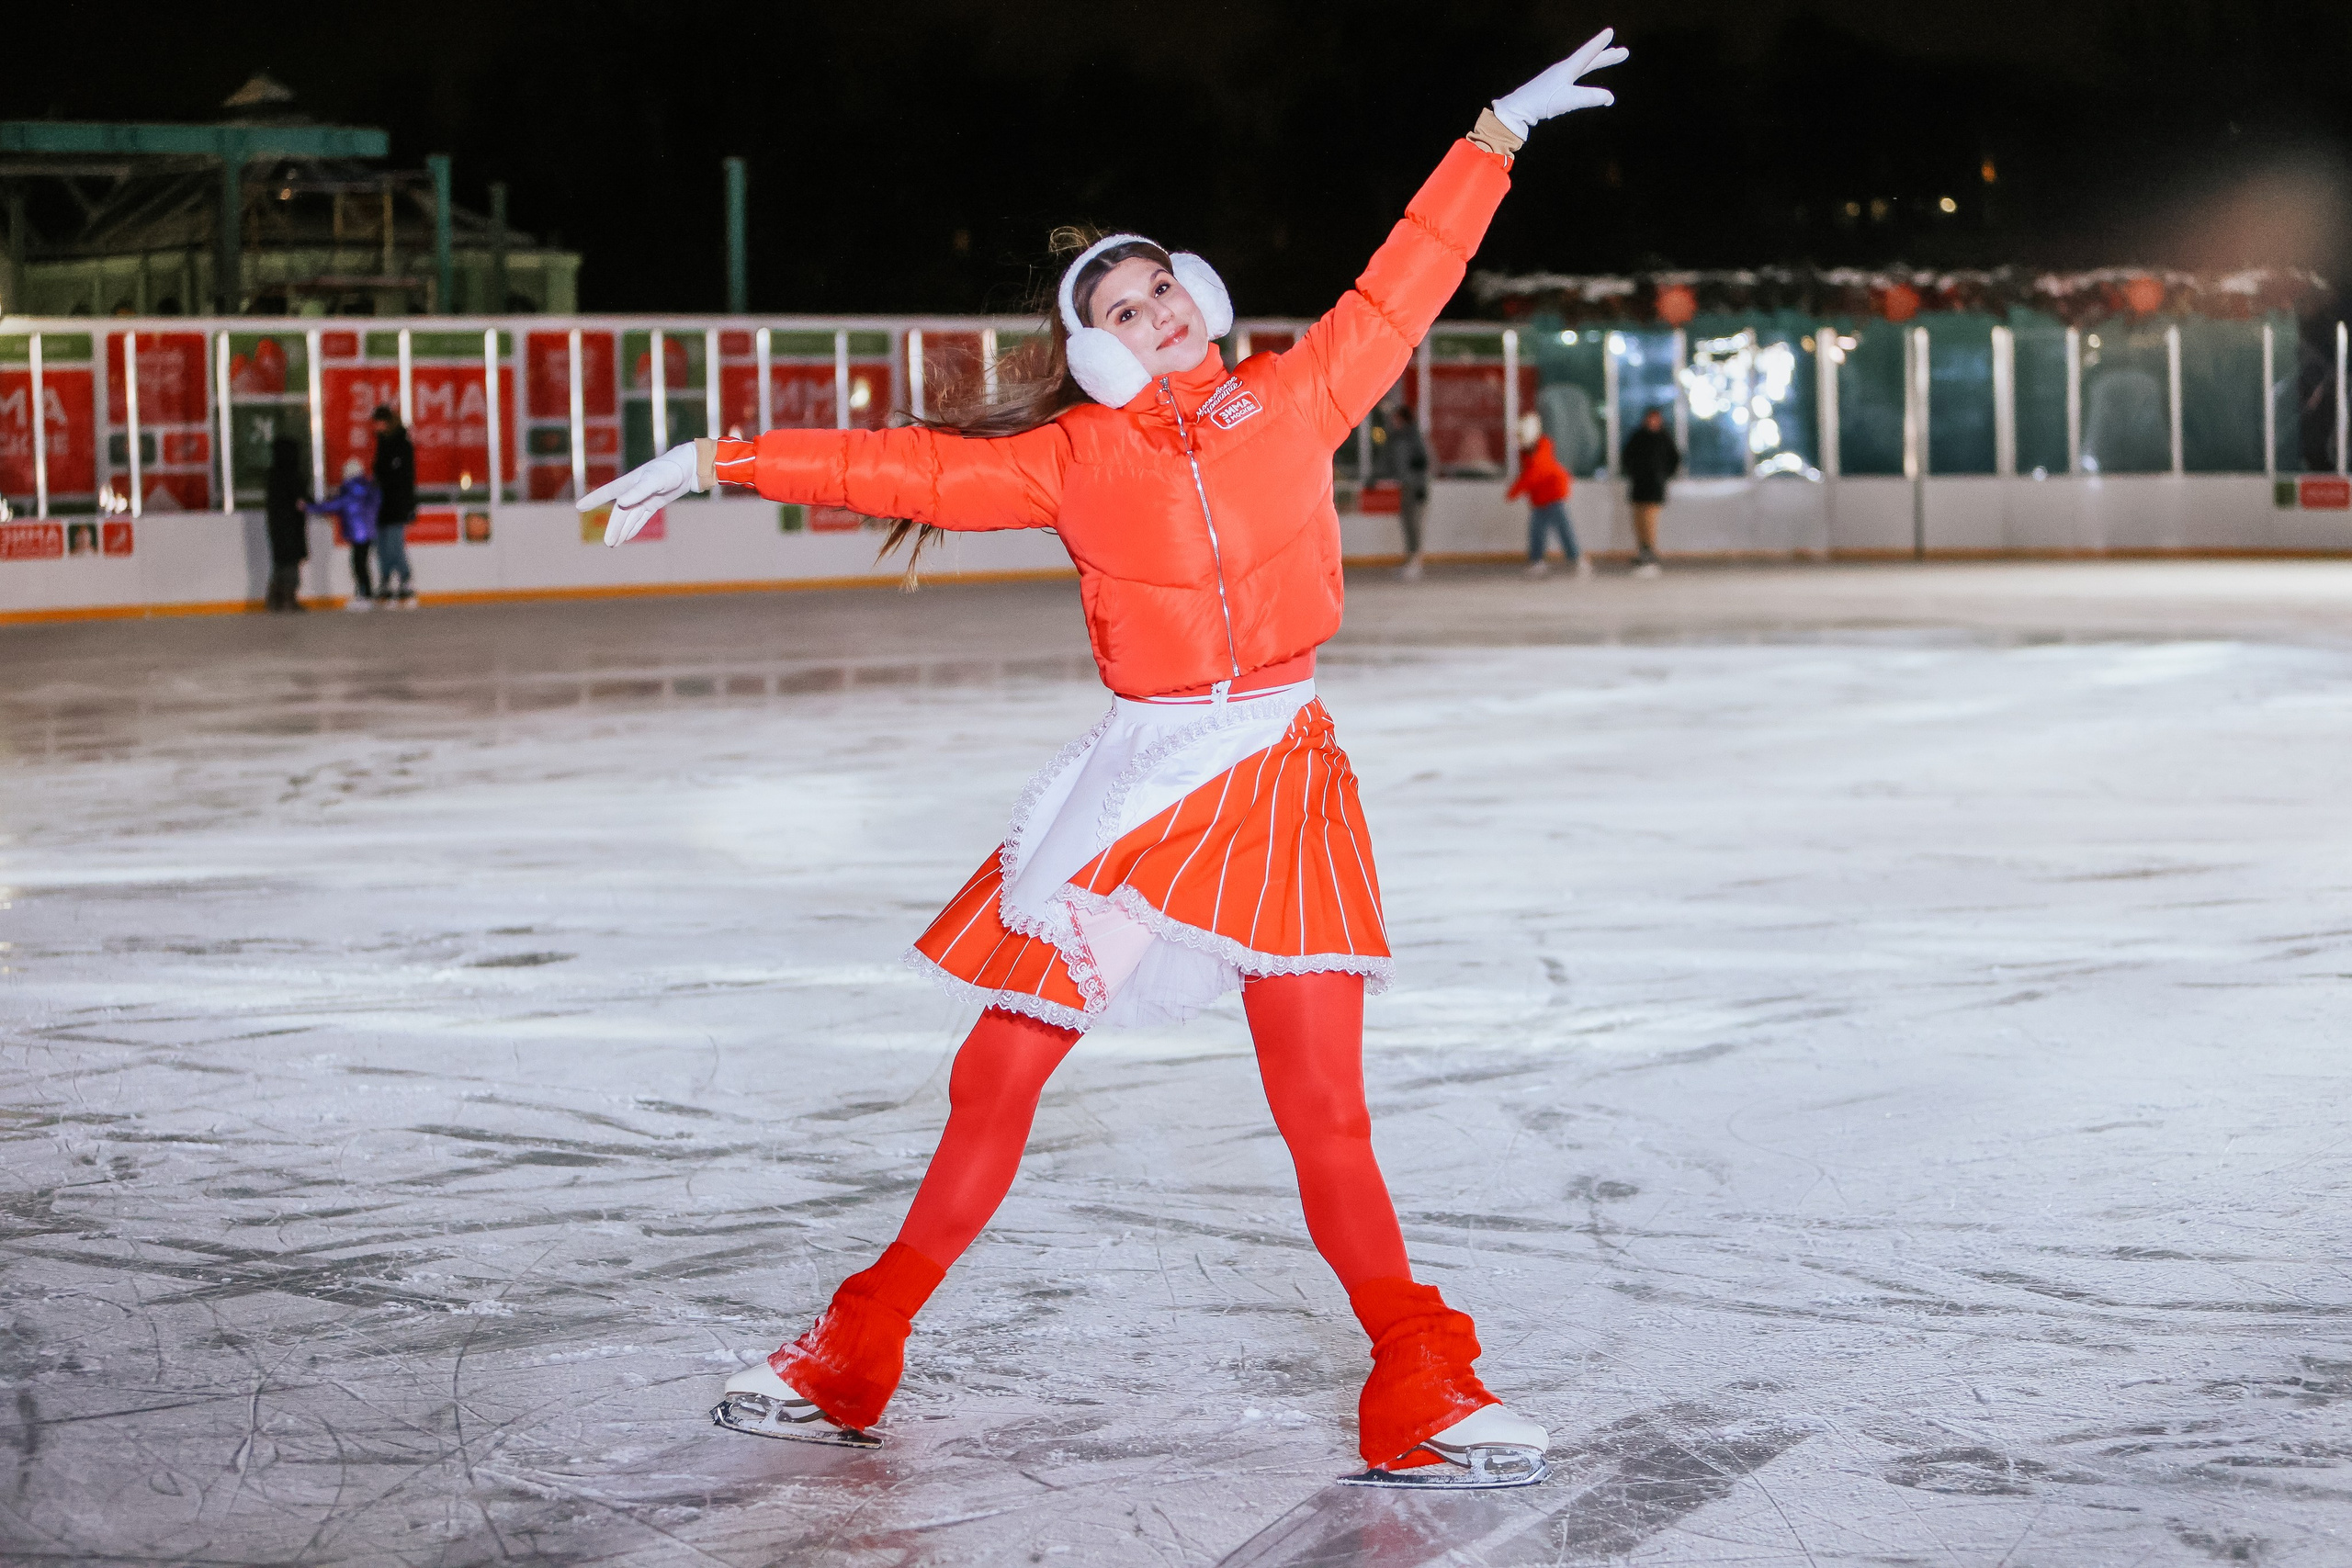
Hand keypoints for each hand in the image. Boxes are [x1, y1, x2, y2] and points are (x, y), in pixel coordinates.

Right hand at [579, 442, 702, 545]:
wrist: (687, 468)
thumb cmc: (670, 470)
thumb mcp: (654, 481)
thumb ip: (638, 491)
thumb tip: (621, 503)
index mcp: (629, 483)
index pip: (607, 493)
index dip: (593, 499)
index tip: (579, 506)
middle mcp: (633, 491)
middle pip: (619, 513)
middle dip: (613, 528)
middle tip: (608, 542)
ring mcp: (643, 498)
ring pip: (629, 518)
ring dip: (622, 530)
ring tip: (614, 544)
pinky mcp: (653, 503)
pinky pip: (640, 518)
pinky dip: (633, 527)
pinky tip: (627, 537)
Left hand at [1492, 29, 1628, 136]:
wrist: (1517, 109)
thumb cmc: (1541, 103)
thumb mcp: (1568, 100)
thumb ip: (1589, 97)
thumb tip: (1610, 98)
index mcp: (1567, 68)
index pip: (1588, 53)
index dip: (1600, 44)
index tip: (1610, 31)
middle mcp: (1563, 69)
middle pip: (1590, 59)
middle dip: (1607, 56)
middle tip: (1624, 52)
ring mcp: (1558, 77)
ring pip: (1583, 66)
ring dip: (1598, 61)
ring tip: (1612, 57)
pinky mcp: (1553, 86)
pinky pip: (1575, 75)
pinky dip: (1586, 70)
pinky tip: (1585, 73)